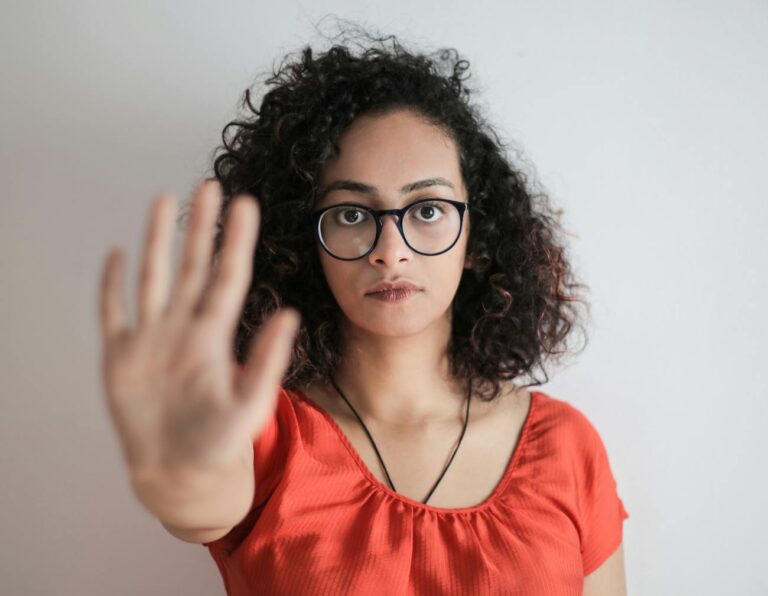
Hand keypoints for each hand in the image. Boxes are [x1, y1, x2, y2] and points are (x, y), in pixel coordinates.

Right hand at [98, 179, 299, 481]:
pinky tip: (117, 254)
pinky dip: (112, 285)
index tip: (245, 204)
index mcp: (214, 335)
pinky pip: (113, 312)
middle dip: (200, 226)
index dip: (235, 240)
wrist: (180, 472)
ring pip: (154, 277)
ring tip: (165, 201)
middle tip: (211, 184)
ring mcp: (150, 339)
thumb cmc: (219, 442)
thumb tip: (289, 316)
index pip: (227, 276)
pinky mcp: (120, 357)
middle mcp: (183, 328)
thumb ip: (266, 360)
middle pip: (192, 266)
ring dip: (158, 240)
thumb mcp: (250, 403)